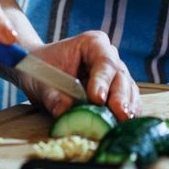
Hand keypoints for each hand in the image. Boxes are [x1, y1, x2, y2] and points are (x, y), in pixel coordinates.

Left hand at [17, 31, 141, 120]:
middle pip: (120, 75)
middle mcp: (108, 56)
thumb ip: (52, 96)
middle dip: (120, 96)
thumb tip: (64, 111)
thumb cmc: (41, 71)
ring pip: (127, 89)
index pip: (103, 60)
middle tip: (119, 113)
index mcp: (92, 43)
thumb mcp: (41, 82)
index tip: (97, 98)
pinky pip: (127, 101)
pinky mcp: (116, 92)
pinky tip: (124, 124)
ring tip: (124, 121)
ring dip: (127, 106)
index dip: (102, 79)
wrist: (41, 74)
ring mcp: (115, 74)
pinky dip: (126, 113)